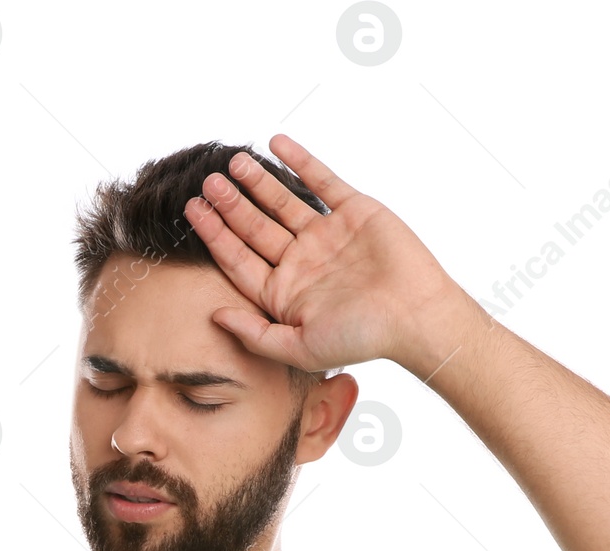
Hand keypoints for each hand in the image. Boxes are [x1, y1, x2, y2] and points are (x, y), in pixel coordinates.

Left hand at [186, 133, 468, 373]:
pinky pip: (321, 180)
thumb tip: (213, 316)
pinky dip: (300, 161)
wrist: (417, 316)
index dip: (214, 235)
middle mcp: (301, 262)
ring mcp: (327, 235)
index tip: (192, 212)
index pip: (239, 258)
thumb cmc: (362, 339)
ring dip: (256, 182)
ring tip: (232, 163)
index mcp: (284, 293)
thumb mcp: (299, 347)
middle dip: (229, 205)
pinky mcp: (354, 212)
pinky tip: (276, 143)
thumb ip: (254, 333)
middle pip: (254, 227)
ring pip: (282, 201)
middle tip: (206, 183)